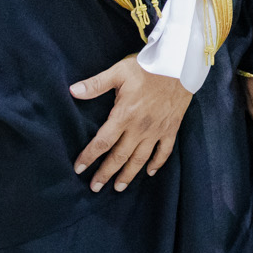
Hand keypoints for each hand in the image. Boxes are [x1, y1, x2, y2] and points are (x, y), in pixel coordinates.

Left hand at [71, 56, 192, 191]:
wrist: (179, 65)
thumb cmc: (148, 67)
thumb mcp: (118, 72)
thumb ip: (95, 84)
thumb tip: (72, 91)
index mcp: (124, 115)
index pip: (102, 142)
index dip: (89, 157)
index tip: (79, 169)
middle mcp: (139, 128)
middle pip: (119, 156)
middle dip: (106, 173)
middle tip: (95, 187)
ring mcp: (156, 130)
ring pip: (140, 159)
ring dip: (128, 175)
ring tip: (118, 187)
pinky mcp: (171, 128)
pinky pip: (164, 151)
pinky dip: (157, 163)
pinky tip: (150, 172)